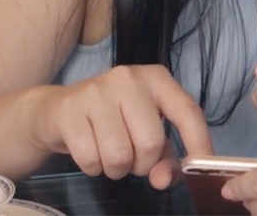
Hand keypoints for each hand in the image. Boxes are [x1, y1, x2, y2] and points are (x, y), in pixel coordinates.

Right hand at [27, 64, 213, 188]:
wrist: (57, 110)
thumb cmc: (110, 120)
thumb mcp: (143, 130)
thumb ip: (163, 156)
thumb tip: (165, 179)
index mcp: (156, 79)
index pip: (187, 111)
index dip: (198, 141)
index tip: (199, 165)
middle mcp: (128, 78)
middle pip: (151, 142)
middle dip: (142, 164)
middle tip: (130, 158)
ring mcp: (97, 90)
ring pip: (120, 155)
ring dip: (116, 169)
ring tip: (108, 154)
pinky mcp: (70, 109)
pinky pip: (91, 159)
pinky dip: (92, 167)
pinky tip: (88, 151)